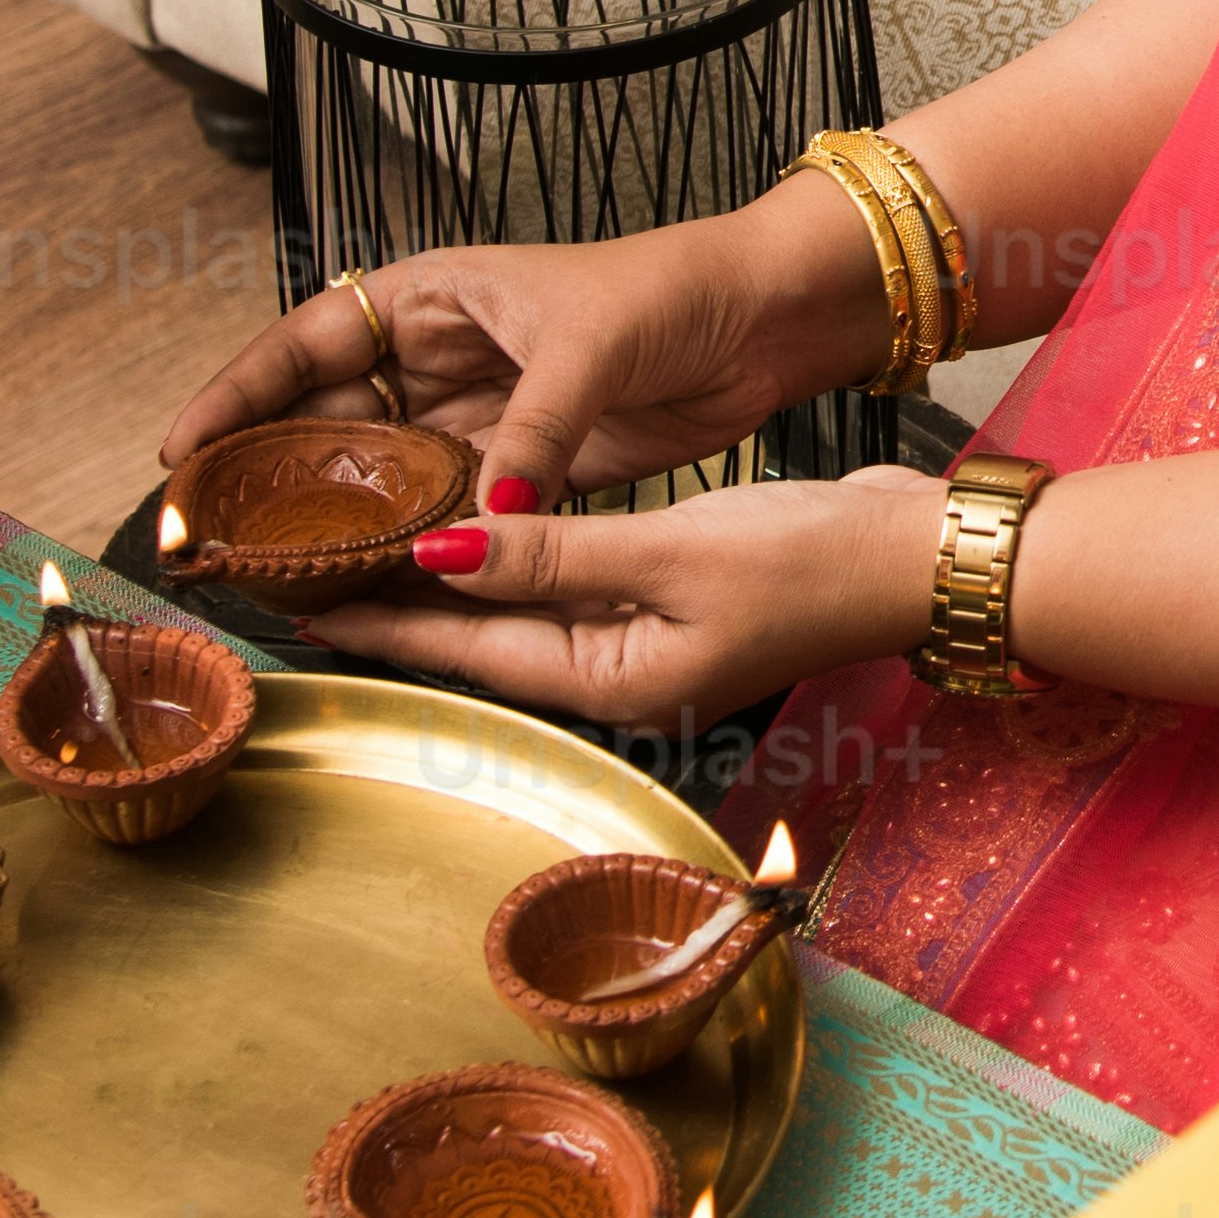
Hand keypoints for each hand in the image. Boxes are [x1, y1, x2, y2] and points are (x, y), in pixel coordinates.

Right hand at [151, 193, 881, 513]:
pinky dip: (416, 545)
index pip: (305, 343)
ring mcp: (479, 412)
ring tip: (276, 576)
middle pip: (329, 420)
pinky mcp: (525, 461)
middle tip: (216, 540)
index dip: (237, 395)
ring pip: (383, 474)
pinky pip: (450, 508)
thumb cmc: (673, 292)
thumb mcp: (590, 350)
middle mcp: (441, 355)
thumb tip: (481, 520)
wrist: (765, 317)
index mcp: (433, 295)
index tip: (183, 451)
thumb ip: (532, 434)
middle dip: (273, 475)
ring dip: (339, 522)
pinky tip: (379, 585)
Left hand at [297, 475, 943, 733]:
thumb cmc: (813, 560)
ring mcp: (651, 646)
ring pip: (524, 617)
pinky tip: (481, 536)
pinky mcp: (676, 608)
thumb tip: (441, 551)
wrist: (921, 556)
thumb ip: (552, 554)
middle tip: (304, 579)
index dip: (384, 624)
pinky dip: (518, 563)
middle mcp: (624, 677)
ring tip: (367, 554)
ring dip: (452, 586)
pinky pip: (572, 590)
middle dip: (399, 612)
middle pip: (485, 644)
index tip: (297, 608)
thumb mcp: (671, 552)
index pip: (471, 652)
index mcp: (617, 682)